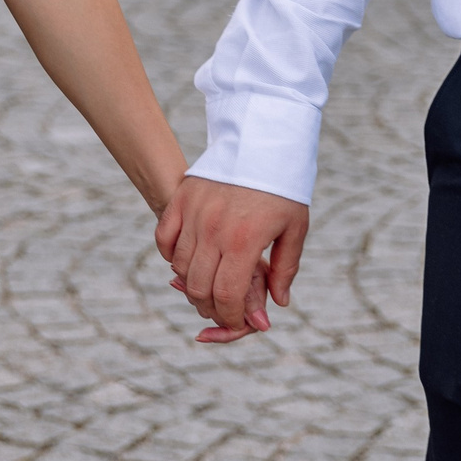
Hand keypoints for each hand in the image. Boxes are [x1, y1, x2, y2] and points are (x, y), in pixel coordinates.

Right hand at [154, 175, 307, 343]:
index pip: (227, 295)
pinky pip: (164, 240)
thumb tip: (278, 304)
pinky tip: (189, 261)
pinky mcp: (182, 199)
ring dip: (192, 286)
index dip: (230, 317)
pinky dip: (172, 257)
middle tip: (223, 309)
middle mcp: (214, 229)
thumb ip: (285, 269)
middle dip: (211, 308)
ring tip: (208, 288)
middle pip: (200, 288)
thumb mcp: (296, 228)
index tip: (238, 321)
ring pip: (181, 268)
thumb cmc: (283, 187)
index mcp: (245, 240)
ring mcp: (194, 213)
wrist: (263, 139)